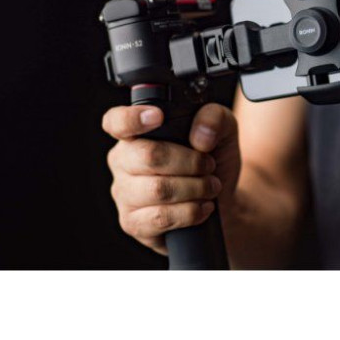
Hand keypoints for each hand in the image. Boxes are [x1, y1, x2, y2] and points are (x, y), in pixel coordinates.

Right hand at [102, 103, 240, 255]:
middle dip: (190, 162)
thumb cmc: (213, 162)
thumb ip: (214, 118)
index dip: (132, 118)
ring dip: (195, 188)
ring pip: (158, 189)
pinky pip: (161, 217)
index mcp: (136, 133)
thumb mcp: (222, 130)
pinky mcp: (133, 223)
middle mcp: (122, 161)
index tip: (158, 117)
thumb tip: (200, 137)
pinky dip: (190, 212)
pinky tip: (203, 207)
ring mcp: (124, 194)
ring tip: (210, 186)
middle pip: (149, 156)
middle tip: (209, 165)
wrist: (221, 203)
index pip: (116, 121)